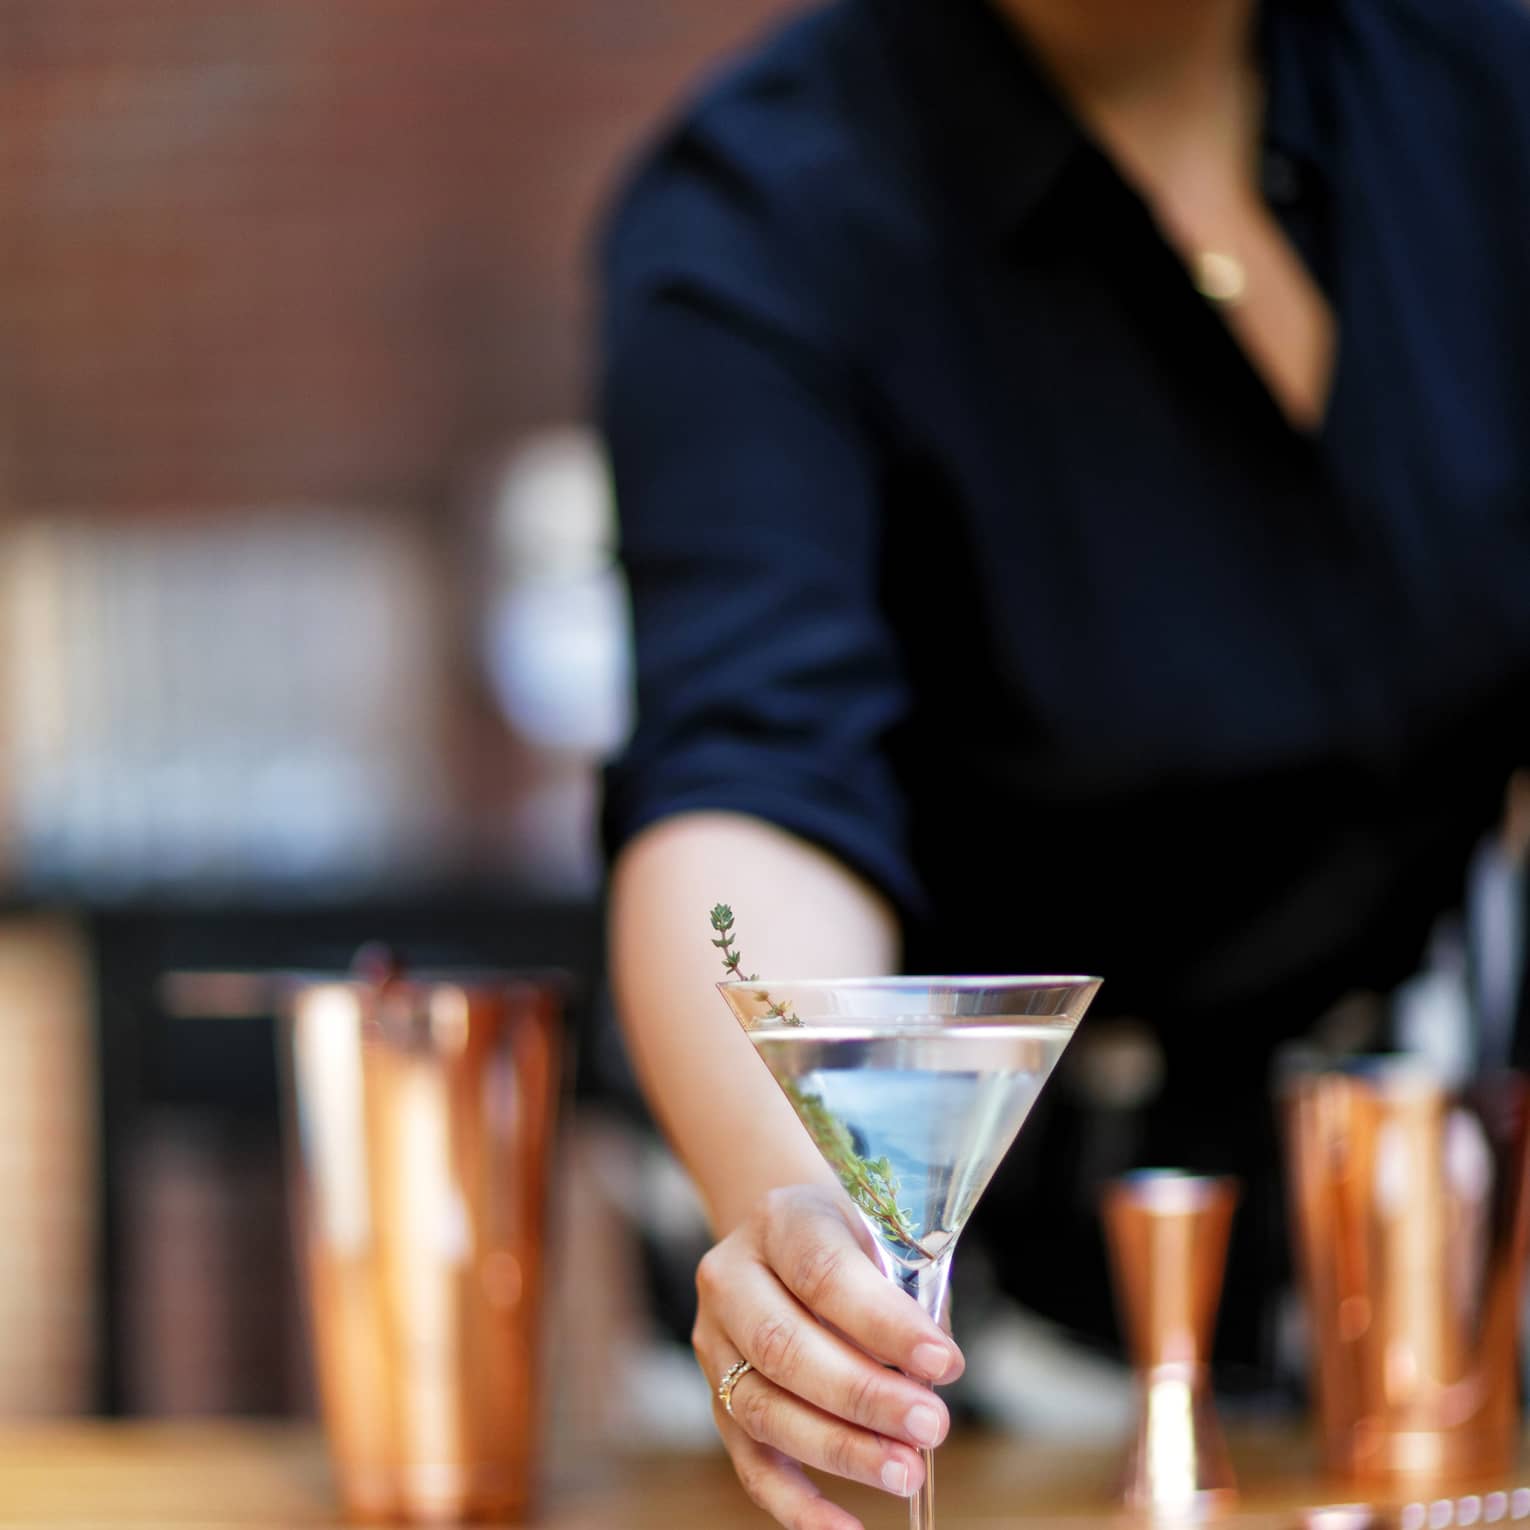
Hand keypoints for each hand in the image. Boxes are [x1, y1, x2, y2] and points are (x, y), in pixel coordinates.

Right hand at [692, 1183, 963, 1529]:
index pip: (823, 1273)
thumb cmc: (852, 1240)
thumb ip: (903, 1292)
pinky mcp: (716, 1399)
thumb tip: (933, 1373)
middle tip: (932, 1428)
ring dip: (839, 1450)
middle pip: (784, 1347)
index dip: (884, 1322)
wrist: (788, 1235)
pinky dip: (796, 1505)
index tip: (945, 1363)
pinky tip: (845, 1528)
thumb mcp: (878, 1235)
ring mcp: (714, 1342)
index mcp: (779, 1221)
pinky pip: (750, 1462)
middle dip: (864, 1396)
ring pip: (764, 1409)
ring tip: (906, 1472)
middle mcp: (731, 1278)